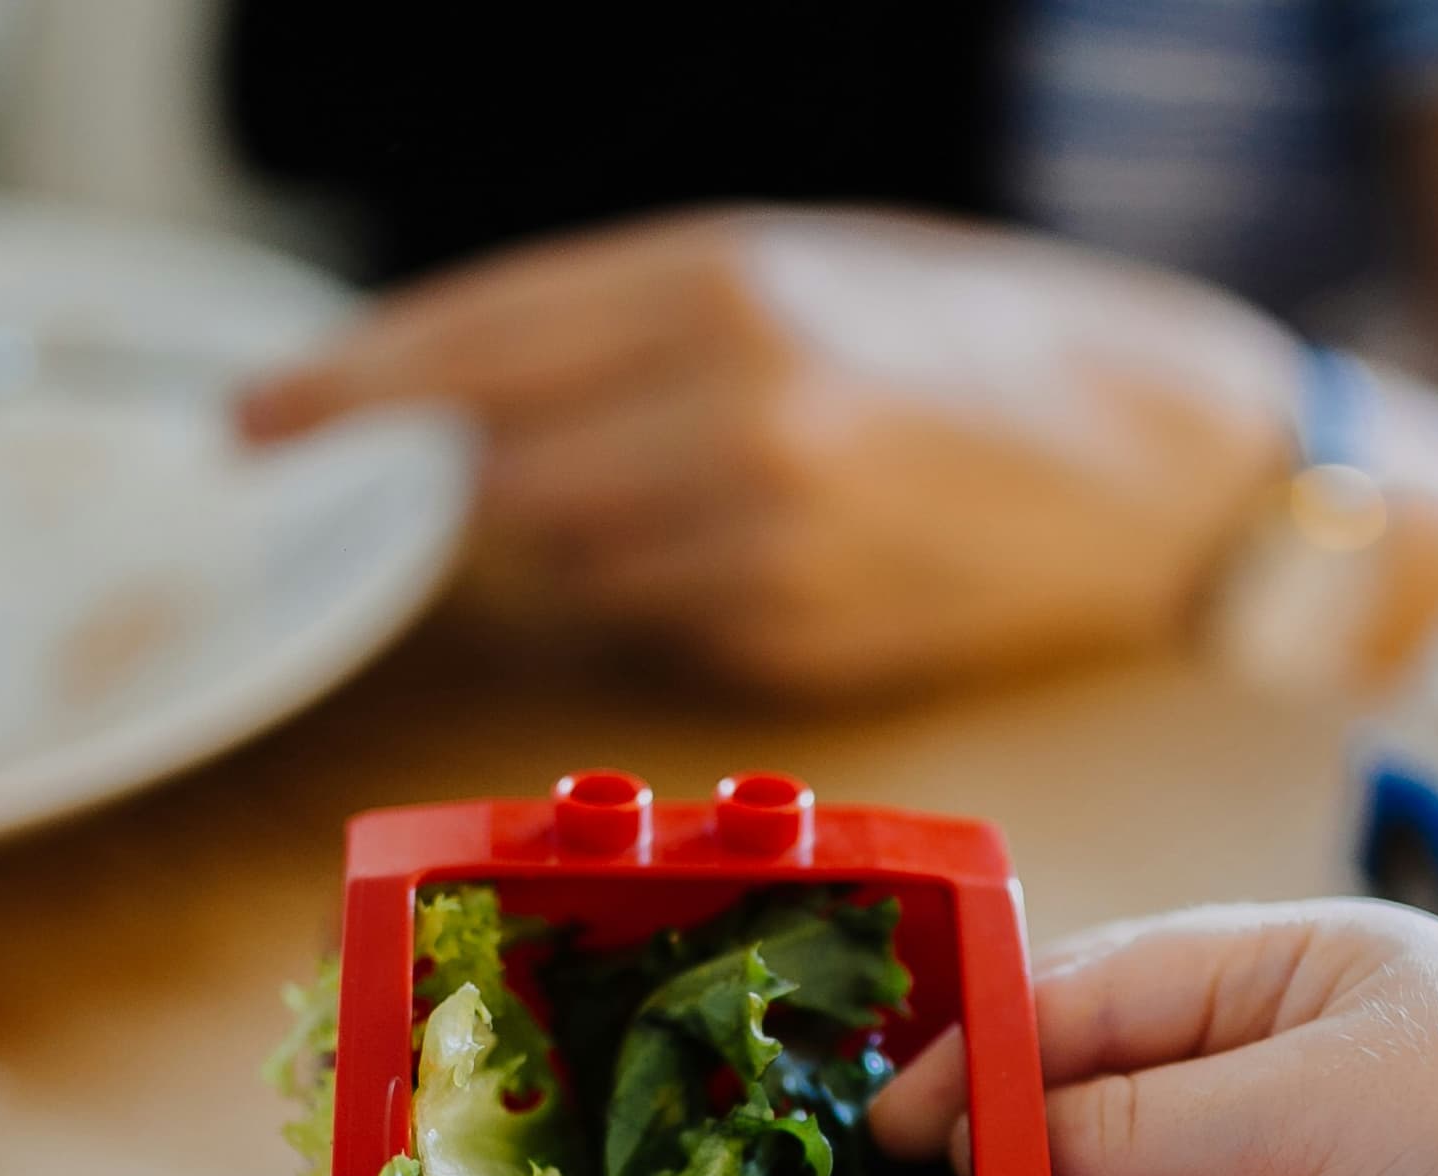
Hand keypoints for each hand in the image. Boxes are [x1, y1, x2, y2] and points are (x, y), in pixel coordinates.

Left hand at [237, 211, 1293, 696]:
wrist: (1183, 476)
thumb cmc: (1004, 342)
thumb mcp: (821, 265)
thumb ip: (641, 323)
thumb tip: (467, 394)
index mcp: (728, 285)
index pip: (471, 345)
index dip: (345, 393)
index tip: (254, 428)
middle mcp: (732, 413)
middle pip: (493, 475)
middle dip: (447, 479)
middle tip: (407, 478)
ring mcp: (764, 545)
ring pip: (564, 567)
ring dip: (561, 545)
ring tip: (644, 500)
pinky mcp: (794, 648)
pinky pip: (655, 627)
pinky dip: (656, 596)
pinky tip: (736, 554)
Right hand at [869, 899, 1437, 1175]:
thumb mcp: (1293, 1116)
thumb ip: (1121, 1127)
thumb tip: (987, 1142)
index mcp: (1295, 959)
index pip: (1096, 985)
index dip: (989, 1048)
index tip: (900, 1119)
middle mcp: (1295, 1045)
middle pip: (1103, 1086)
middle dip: (1036, 1152)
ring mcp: (1307, 1153)